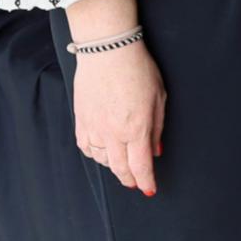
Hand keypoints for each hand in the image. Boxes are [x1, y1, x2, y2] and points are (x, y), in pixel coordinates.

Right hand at [71, 42, 165, 195]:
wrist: (107, 50)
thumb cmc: (137, 68)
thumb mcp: (159, 96)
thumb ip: (157, 127)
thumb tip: (156, 151)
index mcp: (136, 128)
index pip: (140, 166)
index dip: (145, 181)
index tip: (150, 189)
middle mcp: (113, 133)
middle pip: (120, 169)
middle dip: (130, 179)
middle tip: (136, 183)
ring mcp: (94, 128)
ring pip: (102, 160)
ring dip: (113, 167)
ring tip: (121, 165)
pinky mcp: (81, 120)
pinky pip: (86, 147)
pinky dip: (95, 154)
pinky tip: (102, 152)